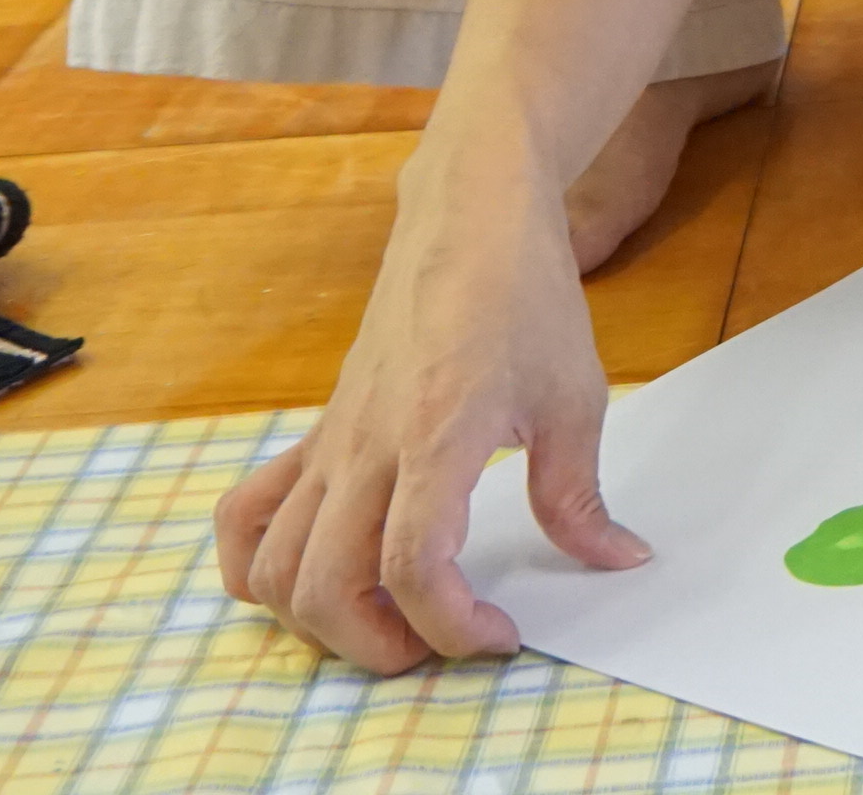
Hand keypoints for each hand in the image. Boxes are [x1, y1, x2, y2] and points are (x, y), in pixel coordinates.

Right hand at [212, 144, 645, 670]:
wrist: (469, 215)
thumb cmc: (524, 295)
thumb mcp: (575, 397)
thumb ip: (579, 495)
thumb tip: (615, 561)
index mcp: (436, 437)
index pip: (414, 565)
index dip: (453, 625)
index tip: (502, 633)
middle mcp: (365, 447)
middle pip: (323, 587)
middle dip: (379, 646)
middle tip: (442, 639)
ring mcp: (330, 441)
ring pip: (270, 565)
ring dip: (317, 619)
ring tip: (387, 617)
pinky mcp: (317, 432)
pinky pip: (247, 512)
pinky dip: (257, 565)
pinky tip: (313, 578)